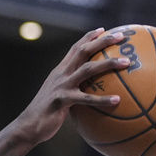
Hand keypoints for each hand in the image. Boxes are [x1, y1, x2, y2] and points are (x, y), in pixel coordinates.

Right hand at [24, 27, 128, 142]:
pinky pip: (86, 99)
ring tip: (126, 63)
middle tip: (120, 36)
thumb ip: (72, 91)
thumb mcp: (59, 97)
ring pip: (88, 69)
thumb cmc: (46, 114)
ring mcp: (61, 86)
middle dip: (102, 41)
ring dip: (108, 63)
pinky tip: (117, 101)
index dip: (89, 37)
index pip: (75, 48)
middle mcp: (61, 74)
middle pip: (83, 51)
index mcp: (60, 71)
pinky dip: (103, 99)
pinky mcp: (62, 100)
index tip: (103, 29)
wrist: (28, 126)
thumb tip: (90, 94)